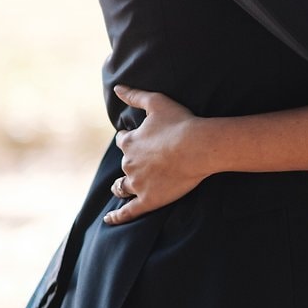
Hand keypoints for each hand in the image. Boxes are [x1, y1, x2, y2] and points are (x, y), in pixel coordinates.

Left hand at [104, 85, 212, 224]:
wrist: (198, 147)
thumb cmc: (180, 123)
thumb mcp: (156, 102)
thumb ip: (134, 95)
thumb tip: (117, 87)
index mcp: (129, 142)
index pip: (123, 141)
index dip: (129, 139)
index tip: (136, 138)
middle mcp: (129, 164)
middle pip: (124, 164)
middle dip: (130, 162)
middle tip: (142, 162)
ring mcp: (137, 184)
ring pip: (122, 187)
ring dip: (121, 186)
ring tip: (121, 188)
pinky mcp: (148, 201)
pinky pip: (127, 212)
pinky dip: (116, 217)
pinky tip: (109, 220)